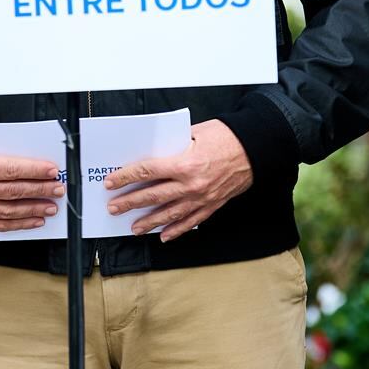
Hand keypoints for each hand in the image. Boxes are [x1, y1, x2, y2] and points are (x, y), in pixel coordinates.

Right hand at [0, 139, 63, 231]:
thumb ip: (1, 154)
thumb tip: (30, 163)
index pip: (11, 170)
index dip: (34, 171)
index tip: (52, 171)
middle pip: (14, 192)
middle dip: (40, 190)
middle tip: (58, 189)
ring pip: (9, 211)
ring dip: (33, 210)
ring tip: (51, 207)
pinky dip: (19, 224)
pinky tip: (34, 221)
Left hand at [101, 120, 253, 242]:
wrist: (256, 149)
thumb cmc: (227, 136)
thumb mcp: (195, 132)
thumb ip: (172, 143)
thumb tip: (153, 151)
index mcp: (184, 163)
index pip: (146, 172)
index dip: (126, 177)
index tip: (112, 182)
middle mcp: (191, 185)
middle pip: (153, 196)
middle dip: (130, 202)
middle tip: (113, 207)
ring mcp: (202, 198)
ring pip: (169, 214)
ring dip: (149, 221)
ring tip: (134, 227)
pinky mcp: (212, 205)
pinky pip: (191, 222)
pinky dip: (176, 230)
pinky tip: (163, 236)